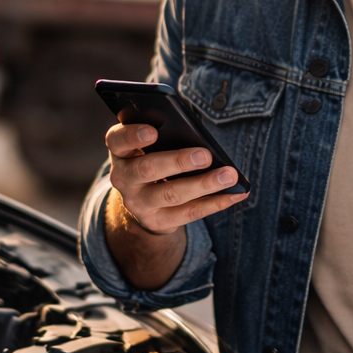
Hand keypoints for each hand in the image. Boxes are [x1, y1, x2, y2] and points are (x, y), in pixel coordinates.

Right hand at [107, 121, 246, 234]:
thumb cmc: (155, 157)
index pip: (117, 140)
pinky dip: (215, 203)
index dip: (132, 135)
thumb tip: (200, 139)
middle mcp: (124, 178)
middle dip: (178, 161)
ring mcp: (138, 203)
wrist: (144, 199)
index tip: (153, 131)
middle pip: (147, 169)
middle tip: (205, 155)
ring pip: (171, 194)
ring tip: (229, 175)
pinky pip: (189, 213)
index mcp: (121, 151)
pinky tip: (235, 194)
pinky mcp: (157, 221)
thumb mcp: (151, 145)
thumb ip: (165, 136)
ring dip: (204, 184)